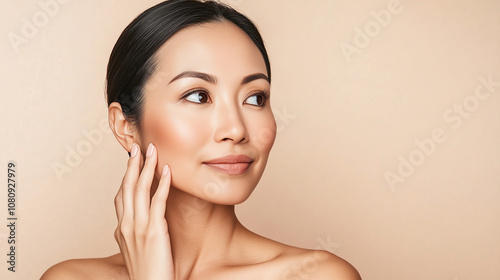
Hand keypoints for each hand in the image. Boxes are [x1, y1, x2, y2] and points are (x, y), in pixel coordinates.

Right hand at [114, 143, 174, 279]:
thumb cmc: (146, 272)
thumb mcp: (135, 250)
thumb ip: (133, 234)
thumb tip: (134, 224)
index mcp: (121, 229)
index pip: (121, 196)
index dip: (126, 176)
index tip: (132, 161)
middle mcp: (126, 225)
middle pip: (127, 187)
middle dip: (133, 164)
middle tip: (138, 147)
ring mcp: (138, 227)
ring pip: (140, 189)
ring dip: (147, 167)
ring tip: (153, 150)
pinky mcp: (153, 231)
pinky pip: (158, 202)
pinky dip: (162, 184)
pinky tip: (167, 171)